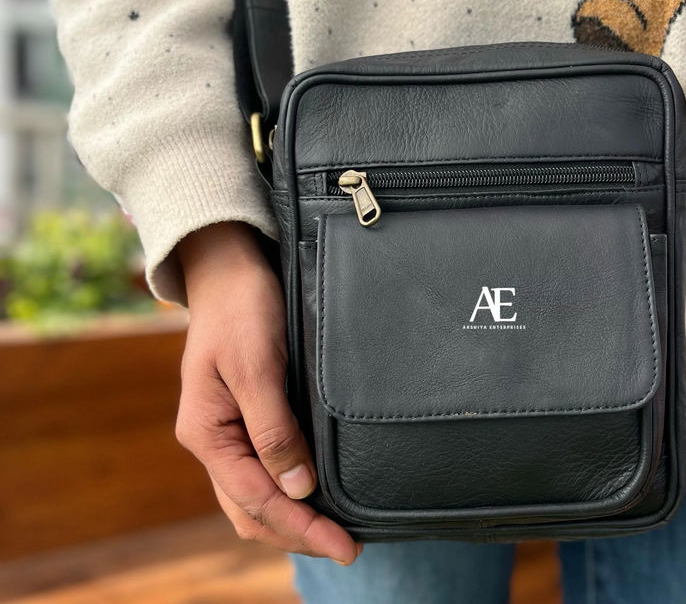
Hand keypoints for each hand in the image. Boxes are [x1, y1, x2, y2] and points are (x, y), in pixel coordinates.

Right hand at [174, 222, 360, 563]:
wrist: (229, 269)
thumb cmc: (241, 310)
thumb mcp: (256, 367)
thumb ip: (273, 429)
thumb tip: (299, 488)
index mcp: (207, 433)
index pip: (257, 500)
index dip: (302, 527)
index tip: (345, 545)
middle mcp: (214, 440)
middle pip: (253, 509)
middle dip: (298, 532)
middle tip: (348, 546)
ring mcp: (228, 429)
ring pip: (256, 495)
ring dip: (293, 517)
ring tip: (336, 531)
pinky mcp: (246, 414)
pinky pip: (262, 468)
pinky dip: (288, 490)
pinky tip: (316, 491)